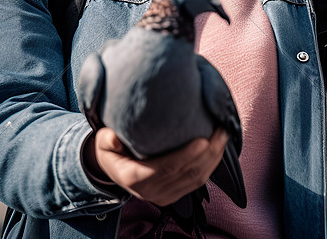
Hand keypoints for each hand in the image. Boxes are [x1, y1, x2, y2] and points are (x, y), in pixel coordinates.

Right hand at [87, 127, 228, 205]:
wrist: (112, 170)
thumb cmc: (110, 151)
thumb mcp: (102, 142)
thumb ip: (107, 139)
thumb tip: (114, 138)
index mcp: (135, 178)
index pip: (167, 167)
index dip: (187, 155)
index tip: (204, 139)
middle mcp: (151, 191)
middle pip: (187, 173)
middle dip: (209, 153)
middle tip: (221, 130)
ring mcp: (163, 196)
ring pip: (196, 180)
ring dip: (214, 159)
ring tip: (223, 136)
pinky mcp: (173, 195)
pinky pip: (197, 183)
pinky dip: (210, 166)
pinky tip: (218, 149)